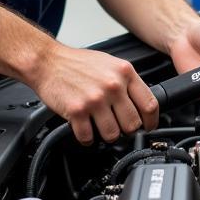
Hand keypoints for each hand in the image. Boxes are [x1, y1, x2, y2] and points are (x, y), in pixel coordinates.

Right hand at [33, 43, 158, 143]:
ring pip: (113, 135)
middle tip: (118, 126)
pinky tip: (84, 128)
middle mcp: (112, 85)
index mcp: (124, 73)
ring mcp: (95, 99)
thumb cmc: (78, 63)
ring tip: (99, 126)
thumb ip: (127, 82)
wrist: (48, 61)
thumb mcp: (111, 64)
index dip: (151, 121)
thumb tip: (142, 105)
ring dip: (107, 135)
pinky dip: (87, 138)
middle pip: (133, 124)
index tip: (148, 127)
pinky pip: (88, 137)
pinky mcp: (77, 111)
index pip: (150, 104)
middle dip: (126, 130)